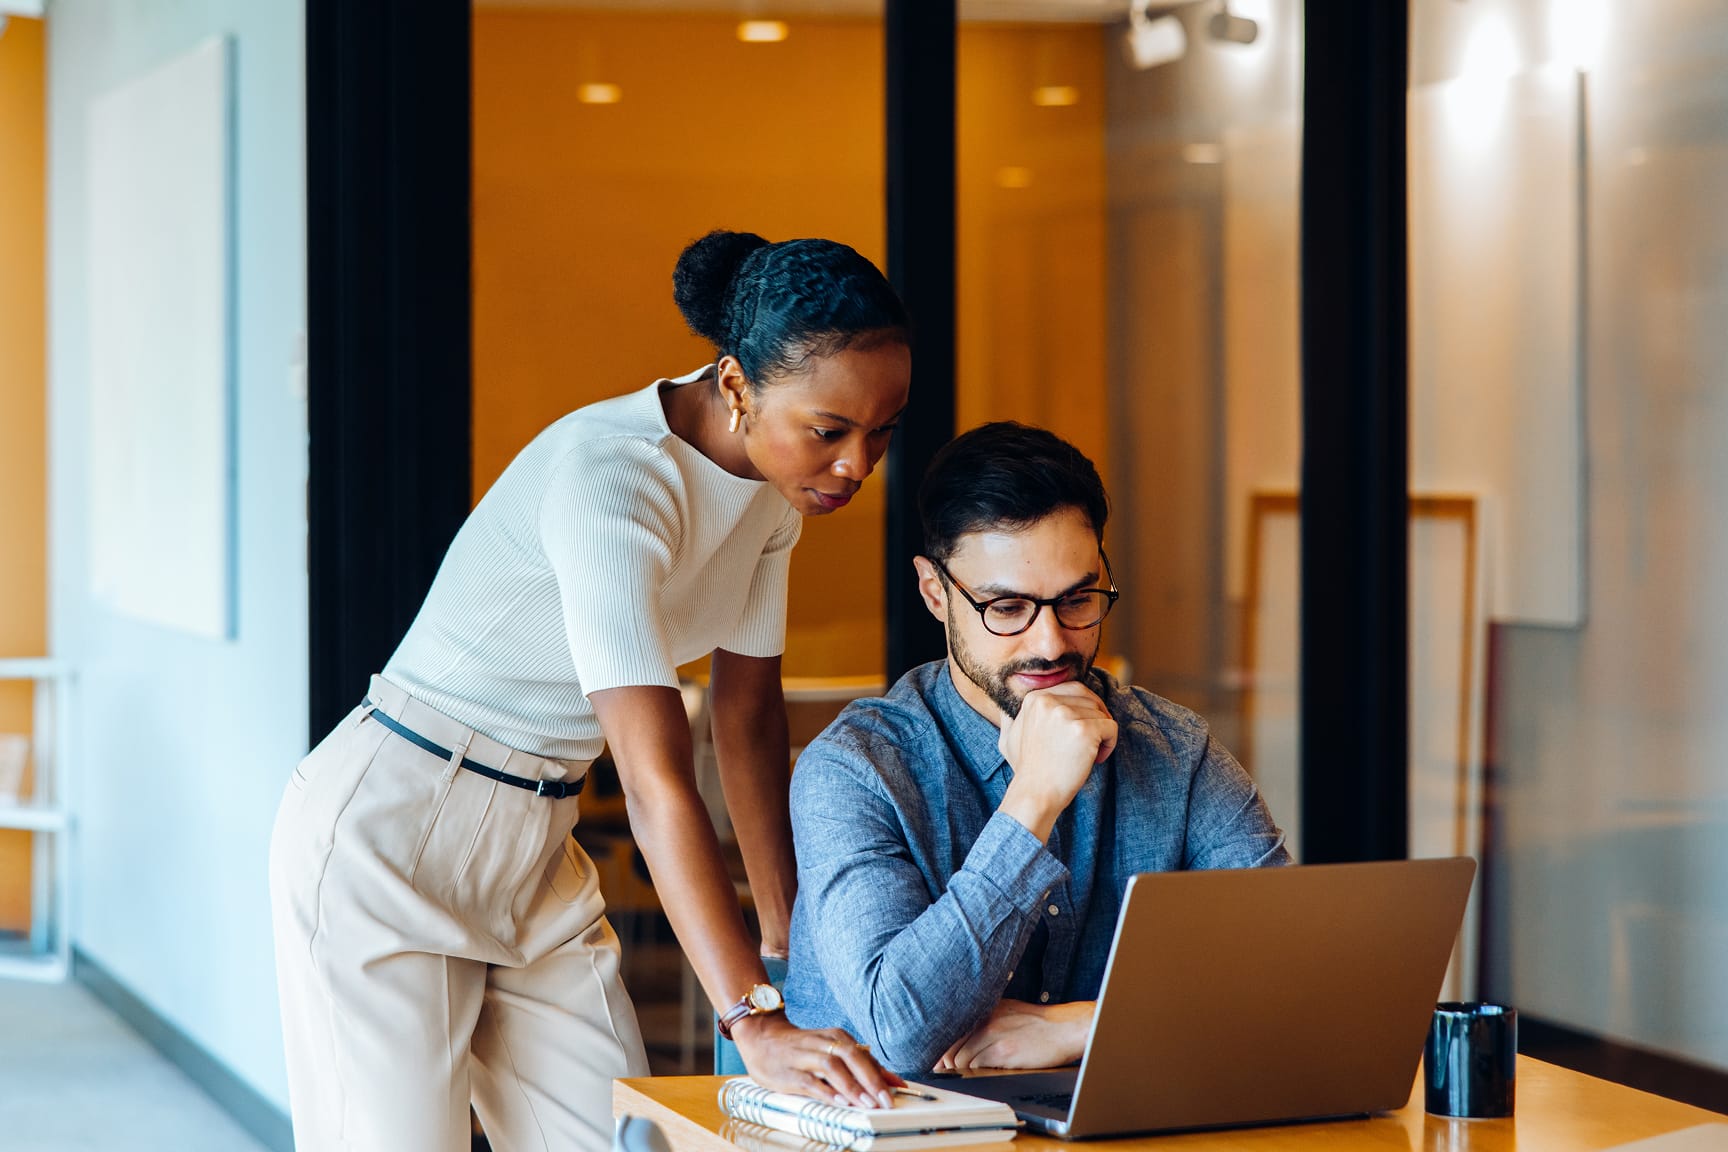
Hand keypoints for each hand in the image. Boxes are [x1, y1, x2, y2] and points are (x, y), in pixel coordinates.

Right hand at [731, 1014, 905, 1108]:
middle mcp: (823, 1043)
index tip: (898, 1091)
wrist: (762, 1037)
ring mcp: (805, 1057)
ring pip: (832, 1067)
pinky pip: (810, 1081)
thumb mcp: (830, 1050)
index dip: (882, 1074)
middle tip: (886, 1100)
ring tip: (866, 1103)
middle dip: (871, 1080)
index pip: (864, 1056)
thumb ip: (858, 1064)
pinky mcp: (790, 1072)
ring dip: (852, 1086)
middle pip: (852, 1057)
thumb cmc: (801, 1047)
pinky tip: (838, 1102)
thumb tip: (891, 1081)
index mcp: (836, 1037)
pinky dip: (826, 1091)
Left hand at [934, 999, 1095, 1071]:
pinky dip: (974, 1073)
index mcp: (984, 1009)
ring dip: (961, 1070)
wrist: (1064, 1028)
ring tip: (966, 1075)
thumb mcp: (1007, 1013)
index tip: (940, 1061)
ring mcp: (992, 1034)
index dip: (942, 1049)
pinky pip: (976, 1066)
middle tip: (947, 1073)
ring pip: (960, 1058)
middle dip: (947, 1063)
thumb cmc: (1039, 1024)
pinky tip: (982, 1074)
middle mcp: (985, 1019)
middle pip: (951, 1045)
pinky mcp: (1002, 1051)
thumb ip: (985, 1024)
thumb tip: (962, 1044)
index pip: (950, 1029)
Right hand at [997, 682, 1116, 841]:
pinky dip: (1110, 744)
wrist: (1035, 794)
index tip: (1078, 732)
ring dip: (1102, 734)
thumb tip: (1006, 713)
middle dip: (1097, 717)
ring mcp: (1065, 714)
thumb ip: (1011, 720)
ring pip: (1102, 713)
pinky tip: (1097, 759)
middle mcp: (1048, 701)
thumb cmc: (1026, 770)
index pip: (1074, 689)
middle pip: (1090, 698)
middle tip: (1093, 741)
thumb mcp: (1009, 739)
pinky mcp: (1082, 730)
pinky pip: (1111, 727)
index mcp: (1034, 698)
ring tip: (1090, 755)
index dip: (1084, 708)